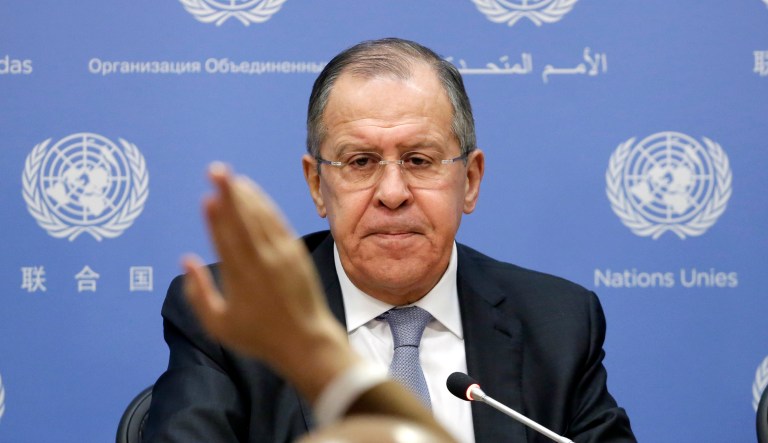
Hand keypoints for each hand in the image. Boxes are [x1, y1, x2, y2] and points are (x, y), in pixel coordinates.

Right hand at [182, 163, 356, 401]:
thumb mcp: (220, 325)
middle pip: (243, 221)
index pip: (225, 240)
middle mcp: (263, 262)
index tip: (208, 197)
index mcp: (241, 279)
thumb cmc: (259, 336)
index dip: (216, 217)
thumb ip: (198, 294)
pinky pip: (278, 223)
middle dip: (229, 193)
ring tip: (231, 177)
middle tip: (216, 170)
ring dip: (247, 195)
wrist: (306, 340)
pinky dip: (265, 207)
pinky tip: (254, 195)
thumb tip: (185, 261)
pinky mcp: (296, 253)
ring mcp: (282, 256)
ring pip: (261, 217)